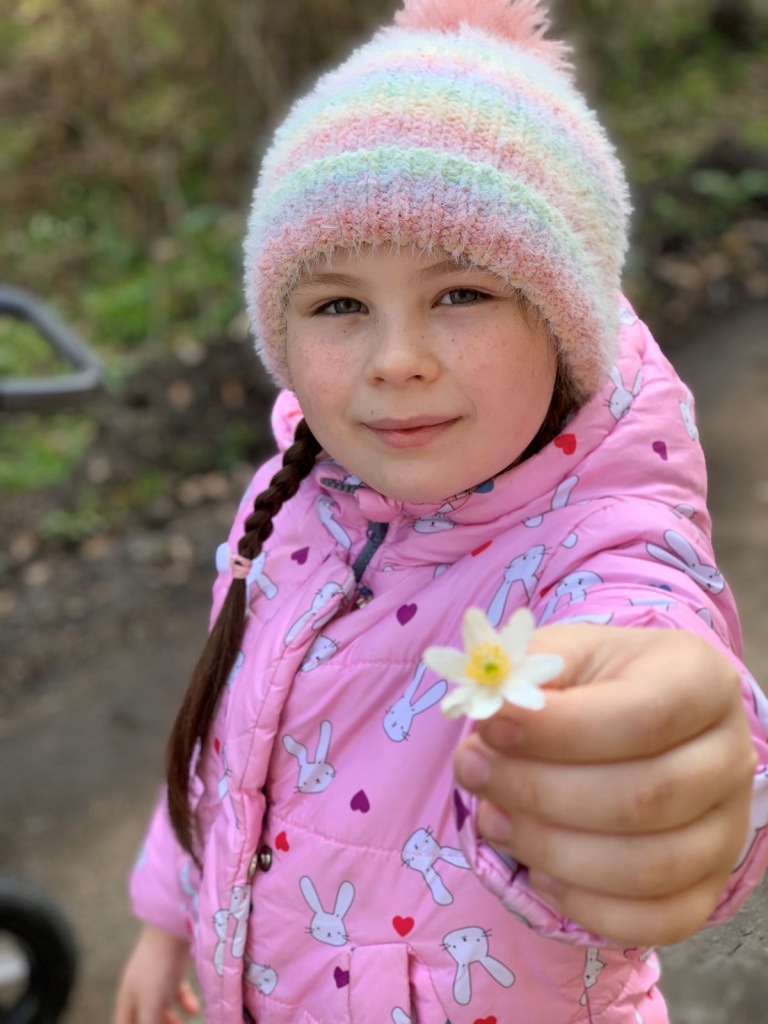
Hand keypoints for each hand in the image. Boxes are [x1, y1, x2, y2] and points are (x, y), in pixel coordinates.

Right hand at [113, 924, 199, 1023]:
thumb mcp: (150, 1004)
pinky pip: (176, 991)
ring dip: (172, 1020)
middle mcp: (139, 988)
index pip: (124, 1023)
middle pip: (144, 1016)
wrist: (173, 928)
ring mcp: (156, 977)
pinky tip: (194, 1010)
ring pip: (161, 1005)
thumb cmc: (157, 968)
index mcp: (127, 998)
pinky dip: (184, 1002)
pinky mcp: (172, 968)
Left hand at [453, 625, 756, 946]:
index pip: (646, 717)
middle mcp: (730, 756)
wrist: (628, 719)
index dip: (561, 731)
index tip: (491, 727)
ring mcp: (727, 829)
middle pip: (645, 797)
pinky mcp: (708, 886)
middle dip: (541, 792)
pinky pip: (658, 921)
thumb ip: (527, 676)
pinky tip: (537, 872)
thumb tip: (490, 712)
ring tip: (492, 817)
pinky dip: (588, 906)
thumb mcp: (563, 654)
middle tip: (473, 770)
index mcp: (702, 681)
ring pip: (650, 866)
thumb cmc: (592, 683)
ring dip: (552, 849)